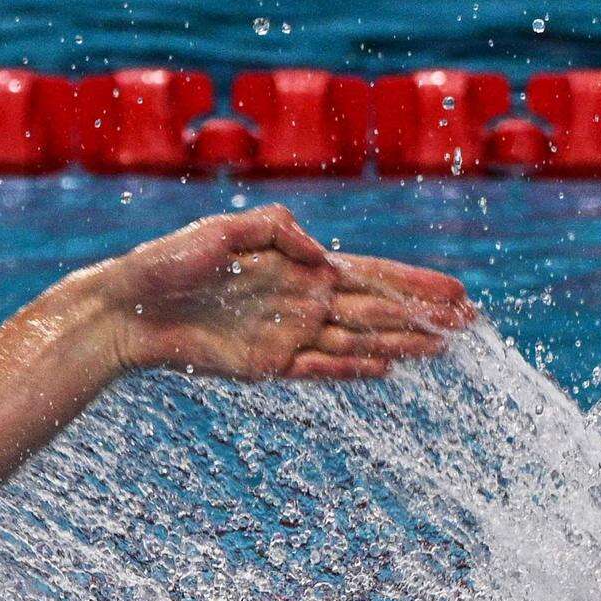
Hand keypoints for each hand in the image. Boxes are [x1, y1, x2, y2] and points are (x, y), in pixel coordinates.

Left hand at [82, 206, 471, 381]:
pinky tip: (386, 370)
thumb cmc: (170, 260)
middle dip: (423, 316)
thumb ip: (280, 233)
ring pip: (356, 342)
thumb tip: (325, 257)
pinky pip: (319, 369)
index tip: (456, 292)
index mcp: (300, 265)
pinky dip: (351, 371)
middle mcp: (302, 300)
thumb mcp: (223, 229)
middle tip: (470, 325)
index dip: (414, 283)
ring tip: (441, 350)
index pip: (370, 274)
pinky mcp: (266, 365)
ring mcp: (288, 334)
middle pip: (375, 310)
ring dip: (399, 345)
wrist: (129, 307)